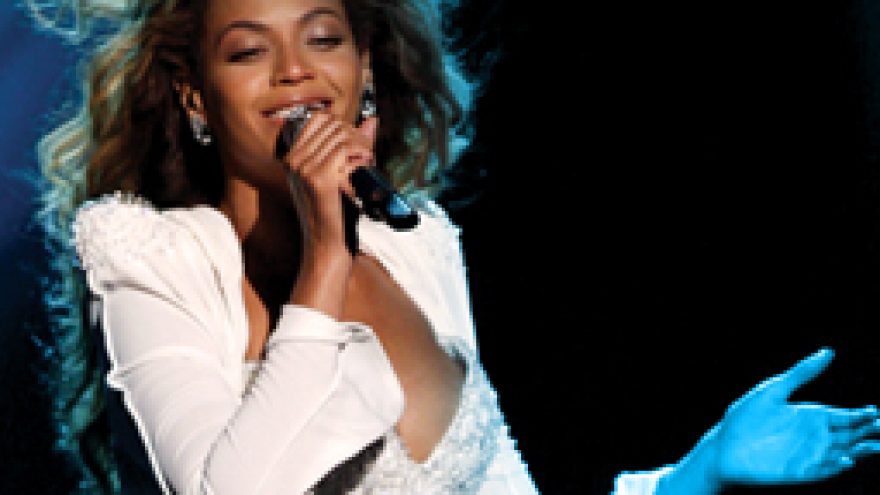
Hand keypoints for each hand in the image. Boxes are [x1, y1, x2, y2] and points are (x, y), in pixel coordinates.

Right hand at [279, 112, 378, 248]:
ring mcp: (303, 167)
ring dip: (361, 145)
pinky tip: (365, 166)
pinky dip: (361, 153)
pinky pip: (345, 149)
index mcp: (292, 157)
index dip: (343, 124)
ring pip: (341, 134)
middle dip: (356, 134)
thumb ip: (352, 146)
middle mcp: (293, 159)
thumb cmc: (335, 212)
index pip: (319, 118)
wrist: (327, 244)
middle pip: (332, 123)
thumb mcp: (339, 174)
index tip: (356, 142)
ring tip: (368, 162)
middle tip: (367, 154)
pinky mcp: (319, 177)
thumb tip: (372, 120)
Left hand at [710, 348, 879, 484]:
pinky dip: (835, 467)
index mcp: (811, 416)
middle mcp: (815, 436)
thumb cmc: (745, 416)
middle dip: (870, 433)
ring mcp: (809, 455)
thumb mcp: (773, 390)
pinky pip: (823, 471)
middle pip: (852, 436)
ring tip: (875, 446)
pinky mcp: (800, 472)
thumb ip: (801, 372)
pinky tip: (846, 460)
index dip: (863, 415)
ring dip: (860, 451)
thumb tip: (828, 351)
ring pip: (844, 454)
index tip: (875, 411)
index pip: (846, 416)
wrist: (723, 445)